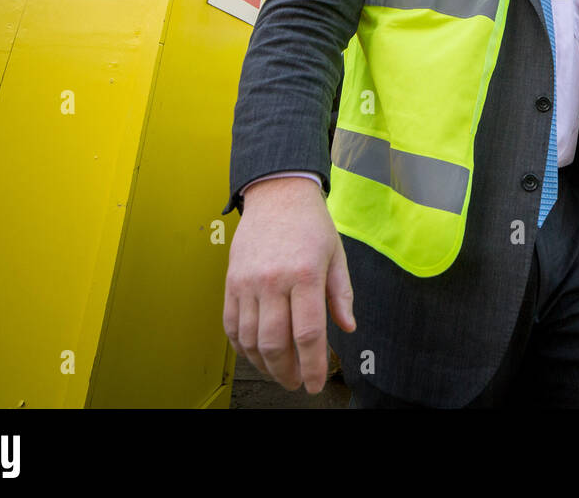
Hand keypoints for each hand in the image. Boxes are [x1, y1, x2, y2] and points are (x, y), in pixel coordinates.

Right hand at [223, 177, 355, 392]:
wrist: (277, 194)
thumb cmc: (311, 224)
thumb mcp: (336, 255)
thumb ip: (341, 294)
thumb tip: (348, 327)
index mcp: (304, 275)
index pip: (308, 334)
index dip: (312, 366)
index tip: (316, 384)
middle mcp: (273, 281)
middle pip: (276, 343)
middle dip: (288, 372)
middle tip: (298, 382)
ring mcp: (248, 283)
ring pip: (250, 339)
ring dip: (265, 365)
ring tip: (280, 373)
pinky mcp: (231, 282)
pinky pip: (231, 325)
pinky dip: (242, 347)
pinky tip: (256, 355)